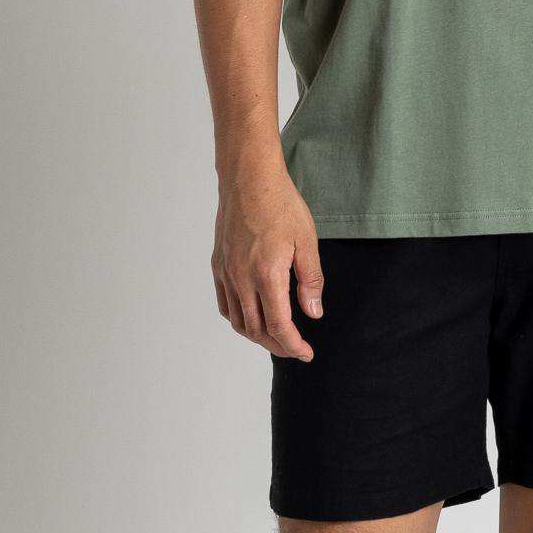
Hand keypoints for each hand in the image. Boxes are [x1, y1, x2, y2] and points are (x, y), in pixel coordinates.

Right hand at [213, 161, 324, 358]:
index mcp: (266, 275)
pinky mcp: (218, 265)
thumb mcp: (307, 241)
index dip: (293, 345)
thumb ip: (311, 281)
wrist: (248, 179)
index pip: (279, 326)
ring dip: (257, 336)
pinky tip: (252, 318)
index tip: (307, 353)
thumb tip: (313, 313)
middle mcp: (241, 279)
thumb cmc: (280, 205)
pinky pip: (225, 304)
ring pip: (238, 321)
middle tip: (296, 349)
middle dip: (278, 346)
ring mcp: (227, 273)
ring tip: (277, 338)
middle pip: (256, 330)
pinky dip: (238, 319)